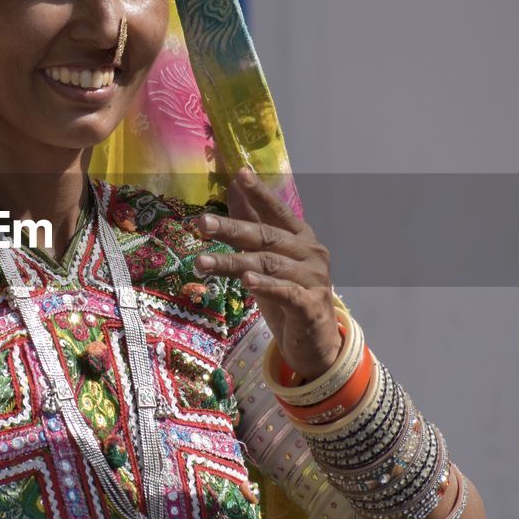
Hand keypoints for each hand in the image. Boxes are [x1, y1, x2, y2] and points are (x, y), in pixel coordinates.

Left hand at [193, 167, 341, 380]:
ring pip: (269, 265)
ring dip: (234, 263)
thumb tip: (233, 188)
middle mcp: (311, 254)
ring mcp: (314, 280)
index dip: (260, 194)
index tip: (240, 175)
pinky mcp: (311, 307)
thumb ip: (252, 226)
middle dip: (232, 229)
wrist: (316, 343)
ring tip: (203, 262)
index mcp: (301, 238)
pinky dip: (266, 286)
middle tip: (202, 223)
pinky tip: (247, 281)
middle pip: (266, 237)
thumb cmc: (288, 295)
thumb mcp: (267, 260)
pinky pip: (286, 293)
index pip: (278, 212)